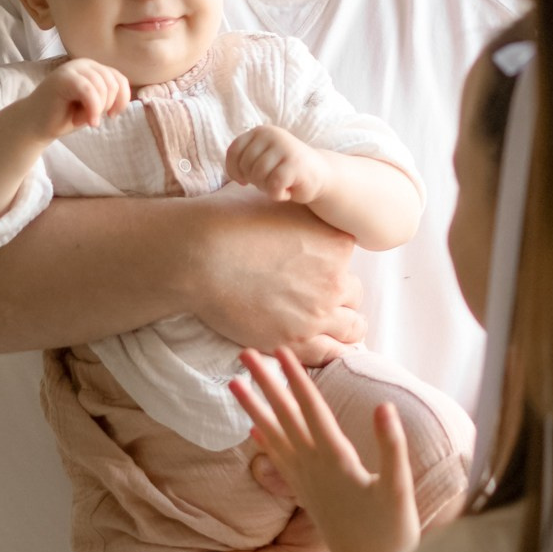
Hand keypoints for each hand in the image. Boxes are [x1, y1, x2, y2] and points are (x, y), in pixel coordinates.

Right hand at [27, 56, 131, 138]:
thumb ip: (109, 95)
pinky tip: (89, 122)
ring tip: (84, 118)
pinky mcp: (63, 78)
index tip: (112, 115)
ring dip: (97, 109)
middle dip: (108, 106)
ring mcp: (72, 69)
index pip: (119, 79)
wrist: (36, 124)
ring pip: (102, 87)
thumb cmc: (65, 115)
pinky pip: (89, 91)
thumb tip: (125, 96)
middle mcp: (83, 64)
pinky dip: (93, 109)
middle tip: (93, 118)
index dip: (122, 99)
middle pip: (113, 83)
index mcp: (93, 68)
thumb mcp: (94, 105)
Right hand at [186, 198, 364, 362]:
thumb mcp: (276, 202)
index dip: (330, 261)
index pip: (347, 256)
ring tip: (323, 326)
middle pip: (353, 292)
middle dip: (337, 294)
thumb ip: (297, 210)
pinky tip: (319, 346)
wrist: (199, 256)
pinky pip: (331, 355)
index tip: (313, 265)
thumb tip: (294, 196)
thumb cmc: (229, 221)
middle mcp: (335, 278)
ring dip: (341, 325)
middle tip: (314, 296)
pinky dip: (330, 351)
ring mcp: (318, 313)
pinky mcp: (297, 341)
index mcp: (336, 242)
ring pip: (352, 327)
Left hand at [225, 125, 328, 203]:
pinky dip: (278, 195)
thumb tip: (232, 170)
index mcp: (261, 131)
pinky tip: (287, 191)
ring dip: (266, 188)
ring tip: (279, 185)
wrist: (321, 175)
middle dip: (254, 180)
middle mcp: (272, 135)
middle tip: (270, 181)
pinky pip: (273, 186)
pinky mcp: (295, 164)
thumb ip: (245, 157)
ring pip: (258, 176)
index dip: (234, 170)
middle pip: (246, 166)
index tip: (244, 180)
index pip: (234, 151)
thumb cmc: (285, 170)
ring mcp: (284, 148)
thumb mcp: (262, 157)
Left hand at [232, 348, 419, 551]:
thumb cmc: (392, 536)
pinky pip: (277, 462)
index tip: (281, 352)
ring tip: (233, 384)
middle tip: (243, 353)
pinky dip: (264, 442)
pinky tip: (252, 430)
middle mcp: (314, 468)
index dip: (297, 379)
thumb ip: (392, 447)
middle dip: (265, 383)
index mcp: (336, 461)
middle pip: (284, 416)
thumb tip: (383, 406)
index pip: (311, 411)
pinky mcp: (307, 495)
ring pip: (273, 436)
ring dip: (253, 407)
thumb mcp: (399, 490)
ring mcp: (307, 482)